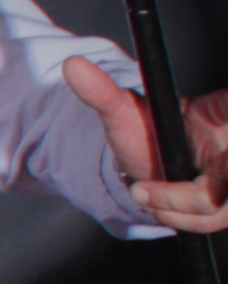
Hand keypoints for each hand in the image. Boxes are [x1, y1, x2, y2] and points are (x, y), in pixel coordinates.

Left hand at [67, 56, 227, 234]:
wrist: (149, 164)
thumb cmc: (144, 135)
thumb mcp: (122, 113)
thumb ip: (102, 92)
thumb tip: (71, 65)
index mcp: (222, 113)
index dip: (225, 125)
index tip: (208, 131)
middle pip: (226, 182)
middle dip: (191, 194)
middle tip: (143, 190)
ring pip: (220, 206)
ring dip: (177, 206)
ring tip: (144, 193)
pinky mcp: (227, 202)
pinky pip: (214, 217)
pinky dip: (181, 218)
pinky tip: (155, 204)